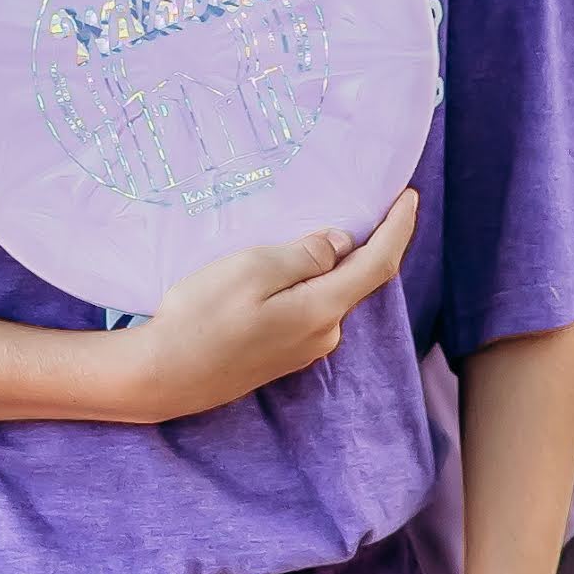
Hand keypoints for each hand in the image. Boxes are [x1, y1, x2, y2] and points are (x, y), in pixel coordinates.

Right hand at [108, 193, 417, 425]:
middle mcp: (324, 334)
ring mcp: (303, 350)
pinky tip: (278, 275)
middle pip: (354, 279)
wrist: (162, 376)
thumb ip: (304, 255)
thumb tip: (341, 244)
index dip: (399, 228)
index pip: (378, 264)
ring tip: (299, 235)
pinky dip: (305, 286)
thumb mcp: (252, 269)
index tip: (411, 197)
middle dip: (358, 244)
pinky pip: (308, 310)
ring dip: (324, 266)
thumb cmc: (202, 317)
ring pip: (327, 295)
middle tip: (349, 203)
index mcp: (322, 309)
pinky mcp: (281, 357)